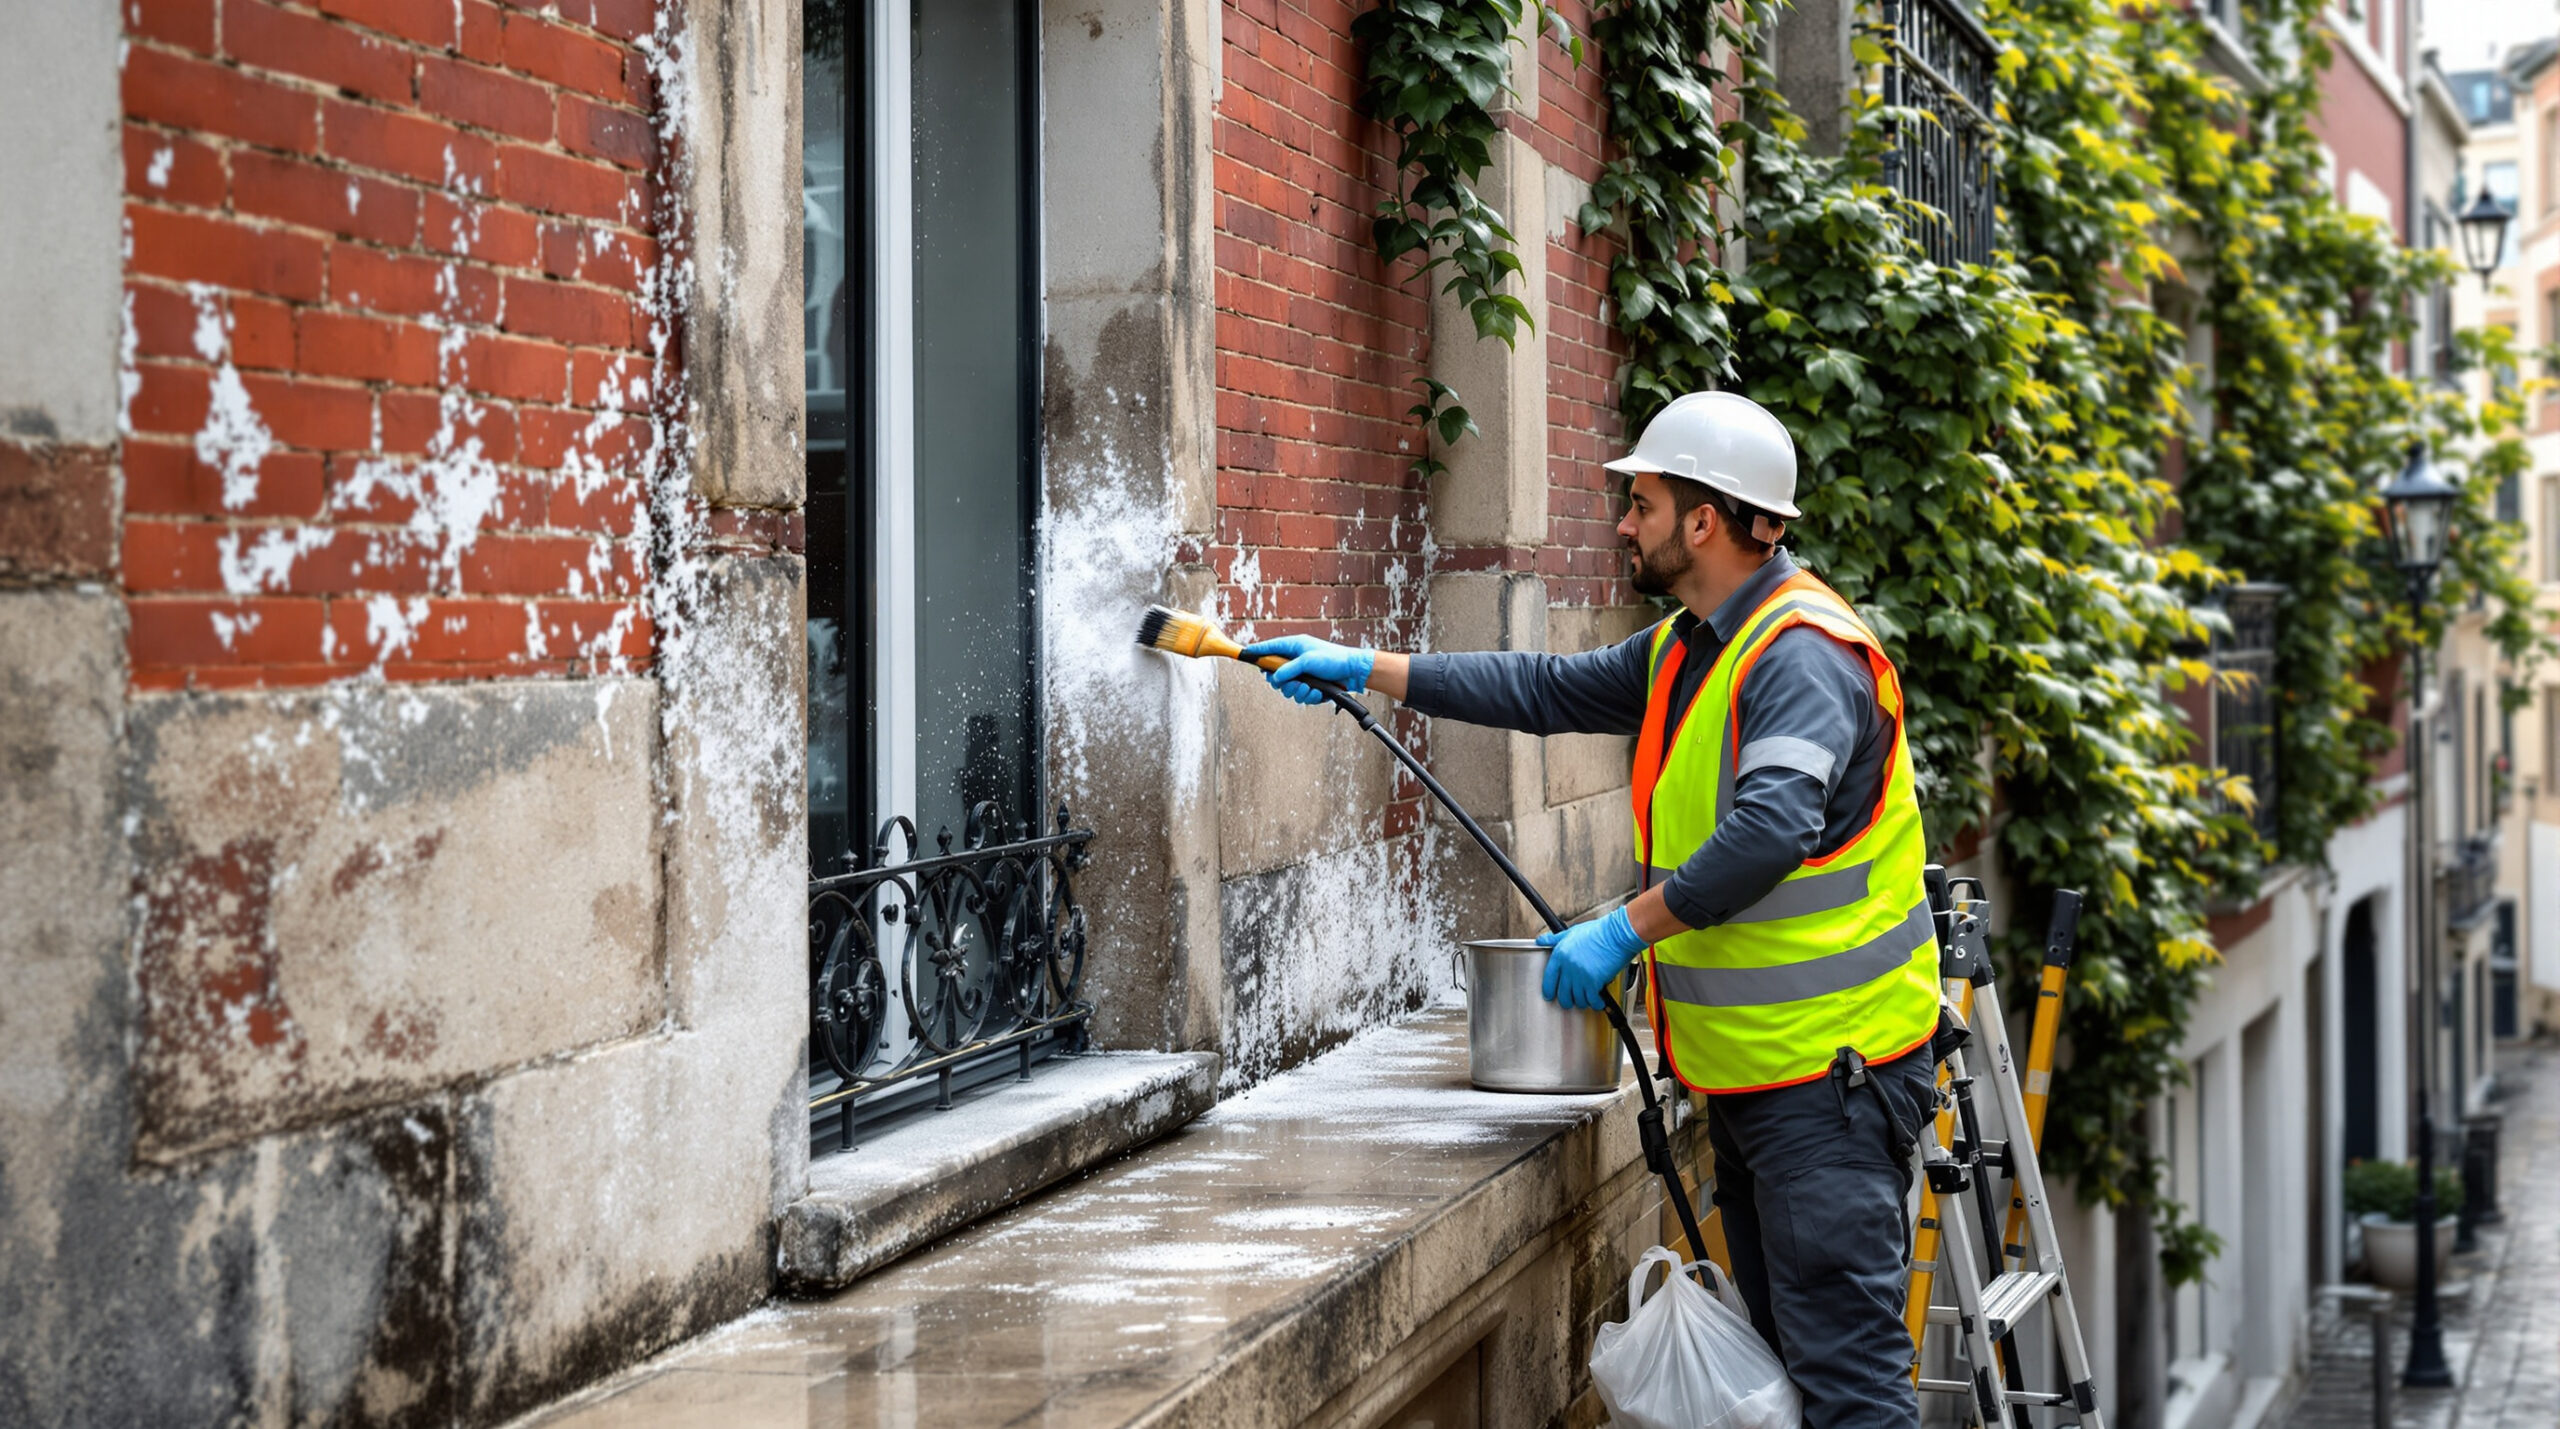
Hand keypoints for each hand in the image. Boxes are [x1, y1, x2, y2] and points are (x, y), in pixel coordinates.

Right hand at [1238, 635, 1375, 706]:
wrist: (1353, 672)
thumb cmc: (1333, 659)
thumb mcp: (1308, 661)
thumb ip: (1288, 669)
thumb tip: (1274, 678)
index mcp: (1293, 647)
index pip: (1268, 648)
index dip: (1256, 652)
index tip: (1245, 655)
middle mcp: (1295, 660)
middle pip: (1274, 675)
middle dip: (1282, 683)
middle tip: (1292, 683)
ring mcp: (1301, 675)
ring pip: (1286, 689)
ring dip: (1297, 692)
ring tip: (1310, 688)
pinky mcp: (1309, 687)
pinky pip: (1299, 696)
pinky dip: (1308, 697)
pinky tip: (1318, 693)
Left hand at [1537, 907, 1646, 1010]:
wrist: (1616, 934)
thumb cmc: (1597, 932)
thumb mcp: (1571, 932)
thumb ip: (1554, 939)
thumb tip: (1541, 940)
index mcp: (1560, 955)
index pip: (1548, 978)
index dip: (1549, 990)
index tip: (1550, 995)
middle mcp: (1568, 967)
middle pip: (1562, 993)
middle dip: (1566, 1001)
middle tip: (1570, 1001)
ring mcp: (1581, 976)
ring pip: (1577, 999)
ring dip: (1582, 1002)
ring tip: (1586, 999)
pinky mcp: (1594, 982)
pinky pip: (1592, 1000)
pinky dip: (1595, 1003)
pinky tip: (1597, 1002)